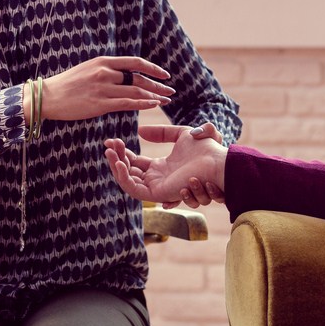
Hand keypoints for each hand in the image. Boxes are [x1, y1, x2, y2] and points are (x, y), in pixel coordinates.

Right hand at [40, 56, 173, 121]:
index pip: (135, 62)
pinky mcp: (100, 104)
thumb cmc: (68, 85)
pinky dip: (143, 103)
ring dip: (154, 96)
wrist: (47, 96)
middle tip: (170, 91)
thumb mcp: (89, 69)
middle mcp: (105, 72)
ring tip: (165, 100)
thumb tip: (126, 75)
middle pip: (139, 77)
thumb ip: (107, 71)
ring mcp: (103, 88)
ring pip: (136, 90)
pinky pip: (127, 103)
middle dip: (158, 85)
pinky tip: (154, 105)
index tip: (165, 74)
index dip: (153, 68)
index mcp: (103, 61)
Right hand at [105, 123, 227, 207]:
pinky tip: (119, 163)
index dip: (122, 152)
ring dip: (116, 166)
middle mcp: (157, 179)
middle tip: (108, 144)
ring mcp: (156, 187)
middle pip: (129, 171)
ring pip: (128, 180)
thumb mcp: (181, 134)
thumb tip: (140, 132)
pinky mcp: (158, 193)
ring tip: (110, 151)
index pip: (135, 162)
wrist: (216, 160)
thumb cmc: (205, 149)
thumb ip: (161, 133)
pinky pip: (134, 189)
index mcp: (161, 168)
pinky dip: (123, 178)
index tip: (112, 140)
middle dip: (116, 157)